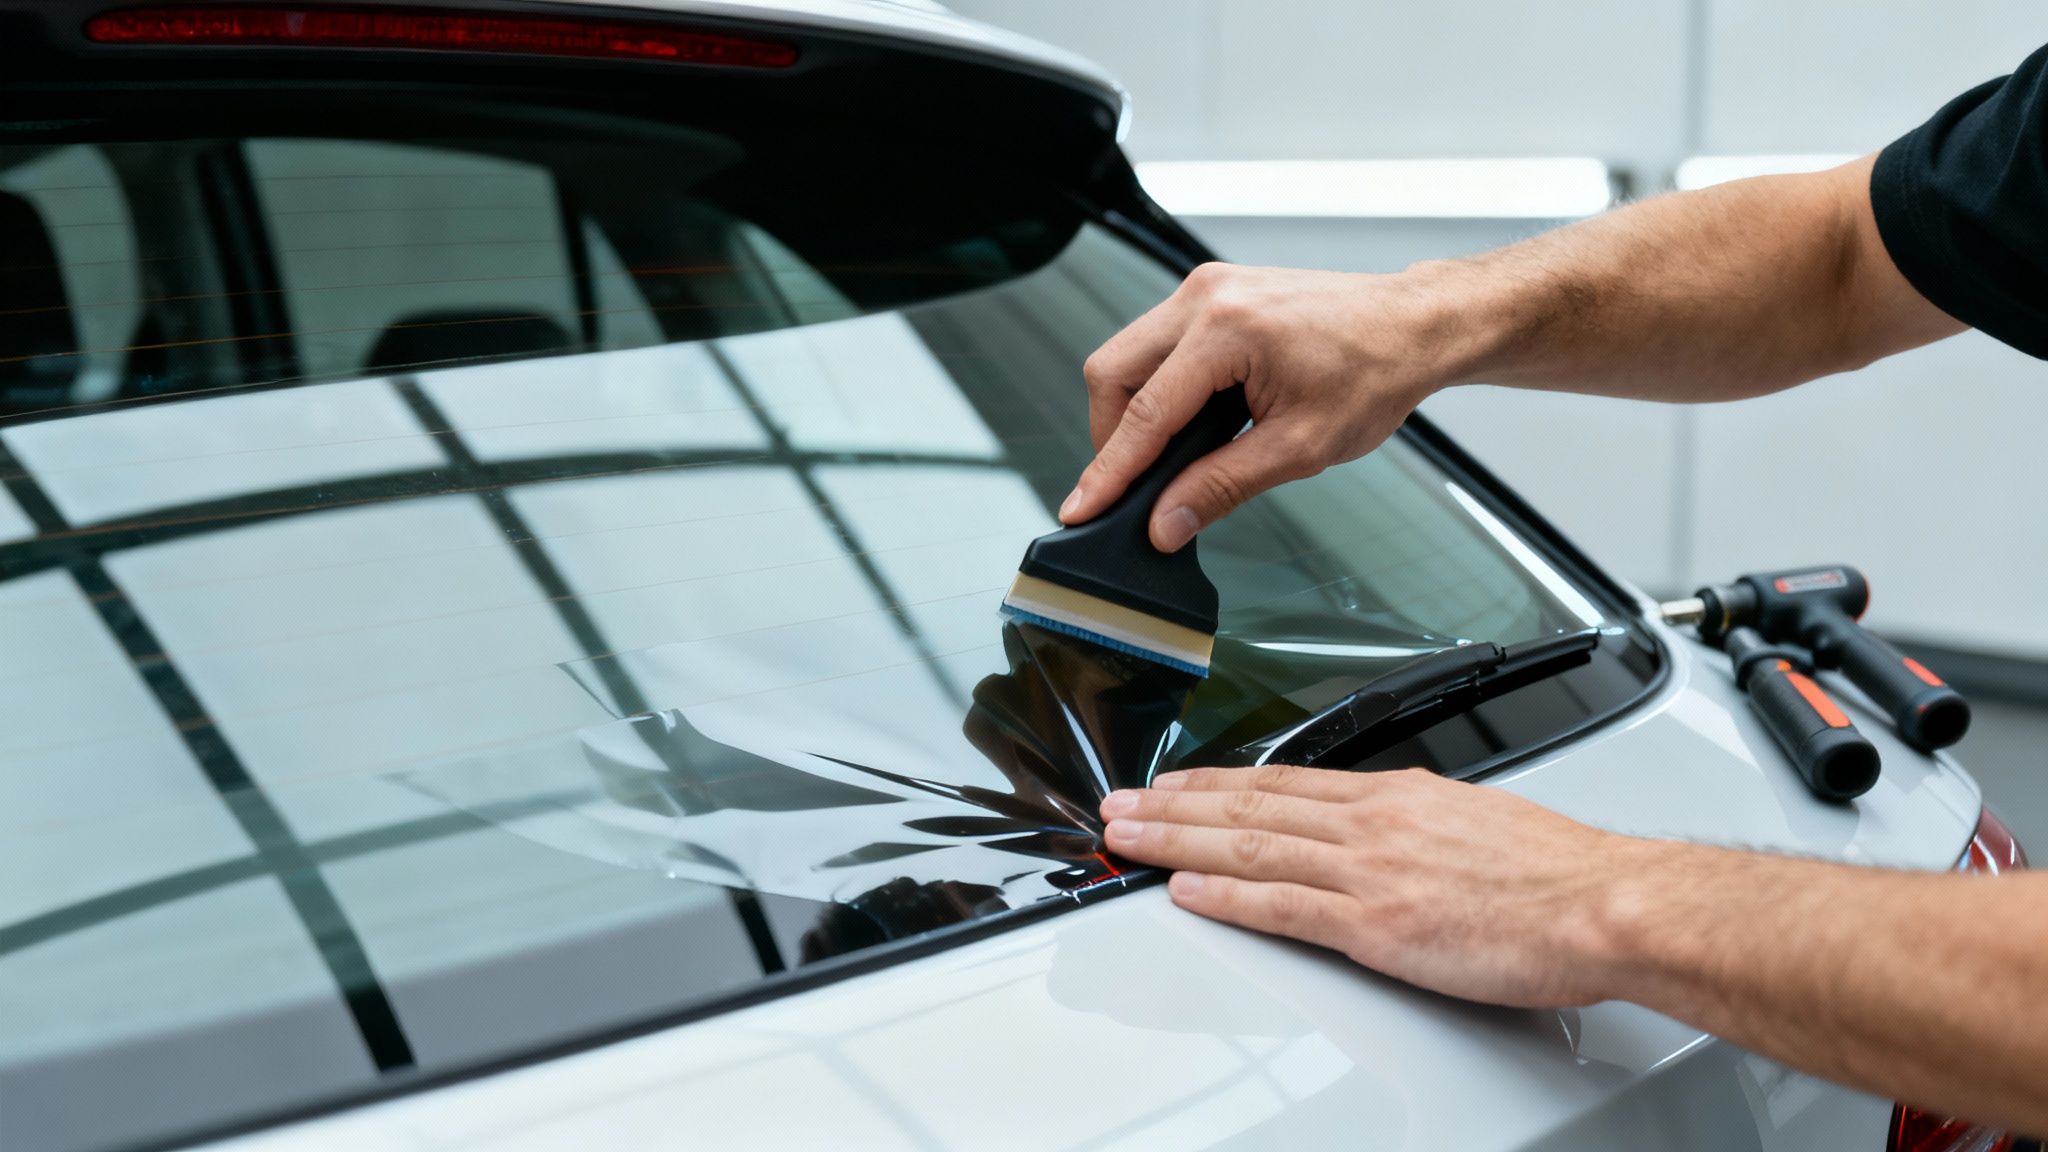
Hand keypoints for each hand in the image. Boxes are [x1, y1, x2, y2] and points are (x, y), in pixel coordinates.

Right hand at [1060, 262, 1468, 551]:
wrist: (1413, 325)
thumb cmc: (1374, 373)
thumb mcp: (1301, 447)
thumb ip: (1223, 485)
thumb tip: (1166, 522)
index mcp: (1227, 329)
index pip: (1145, 413)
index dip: (1109, 471)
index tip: (1081, 510)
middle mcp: (1205, 296)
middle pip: (1112, 372)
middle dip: (1111, 437)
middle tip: (1132, 488)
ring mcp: (1205, 287)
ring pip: (1127, 354)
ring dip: (1133, 410)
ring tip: (1166, 458)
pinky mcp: (1213, 292)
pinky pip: (1158, 342)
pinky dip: (1157, 386)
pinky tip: (1187, 421)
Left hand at [1099, 765, 1645, 1007]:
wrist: (1606, 904)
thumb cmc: (1560, 874)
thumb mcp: (1478, 822)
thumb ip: (1422, 826)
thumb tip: (1395, 831)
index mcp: (1397, 797)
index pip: (1285, 782)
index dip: (1218, 782)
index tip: (1174, 783)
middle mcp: (1373, 823)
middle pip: (1250, 807)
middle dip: (1175, 805)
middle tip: (1119, 806)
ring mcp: (1370, 871)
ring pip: (1251, 846)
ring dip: (1179, 841)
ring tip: (1129, 839)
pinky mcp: (1378, 925)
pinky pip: (1284, 906)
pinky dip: (1228, 896)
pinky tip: (1187, 890)